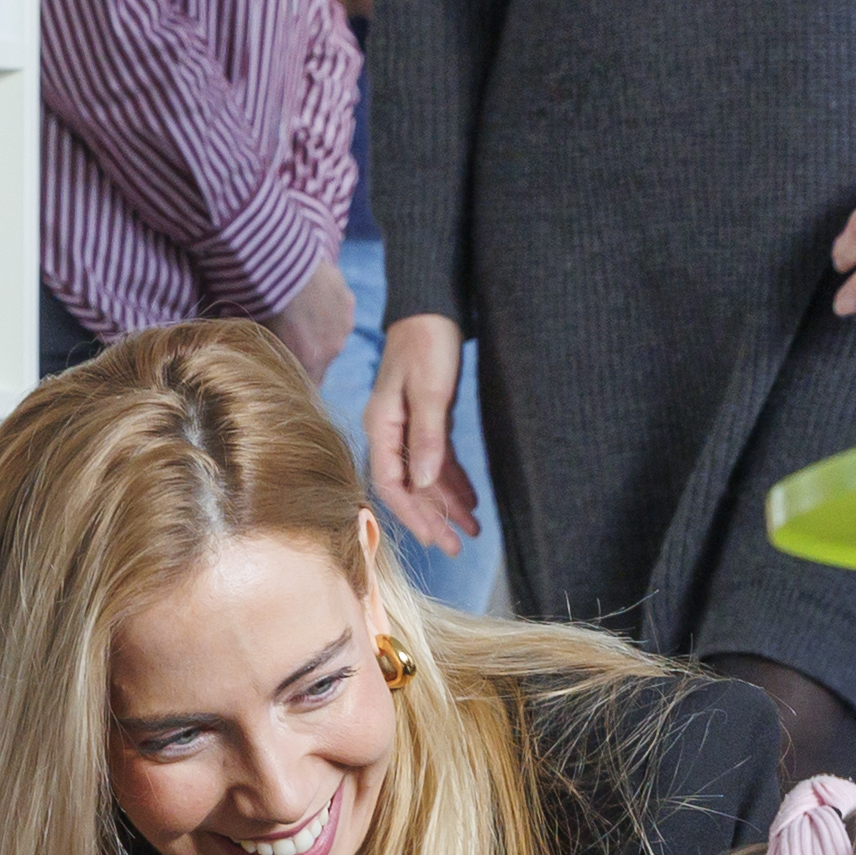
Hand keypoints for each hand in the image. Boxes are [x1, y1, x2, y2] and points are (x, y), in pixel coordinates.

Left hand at [269, 254, 357, 387]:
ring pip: (333, 334)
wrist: (284, 267)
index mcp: (311, 362)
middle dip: (310, 350)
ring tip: (303, 310)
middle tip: (291, 332)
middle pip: (323, 358)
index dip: (301, 380)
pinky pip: (339, 311)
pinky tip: (313, 295)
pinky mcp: (349, 301)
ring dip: (321, 328)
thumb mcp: (262, 337)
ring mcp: (345, 324)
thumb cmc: (266, 305)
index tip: (290, 372)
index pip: (312, 386)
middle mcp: (334, 348)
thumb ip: (271, 355)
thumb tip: (265, 364)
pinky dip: (329, 307)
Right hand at [365, 316, 481, 551]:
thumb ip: (428, 436)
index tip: (437, 538)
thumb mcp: (432, 390)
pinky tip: (471, 499)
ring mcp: (408, 427)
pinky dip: (453, 480)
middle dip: (434, 518)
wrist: (432, 308)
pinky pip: (438, 460)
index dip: (413, 514)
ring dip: (448, 503)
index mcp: (382, 427)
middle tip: (459, 547)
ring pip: (426, 476)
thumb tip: (423, 481)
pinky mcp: (427, 420)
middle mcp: (390, 432)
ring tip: (474, 529)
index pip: (392, 483)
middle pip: (410, 487)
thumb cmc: (428, 344)